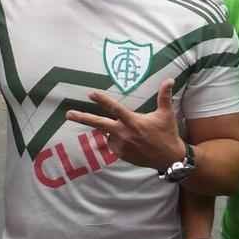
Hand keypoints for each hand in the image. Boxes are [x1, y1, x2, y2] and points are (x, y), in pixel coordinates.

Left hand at [66, 79, 184, 170]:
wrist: (169, 158)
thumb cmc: (167, 133)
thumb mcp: (166, 114)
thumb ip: (164, 96)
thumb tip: (169, 79)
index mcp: (134, 122)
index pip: (115, 108)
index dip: (102, 100)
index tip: (90, 93)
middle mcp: (124, 133)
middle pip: (98, 124)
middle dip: (82, 118)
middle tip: (68, 114)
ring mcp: (121, 145)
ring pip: (108, 133)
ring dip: (113, 130)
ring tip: (133, 134)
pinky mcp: (121, 154)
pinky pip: (113, 143)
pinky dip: (117, 139)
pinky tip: (132, 140)